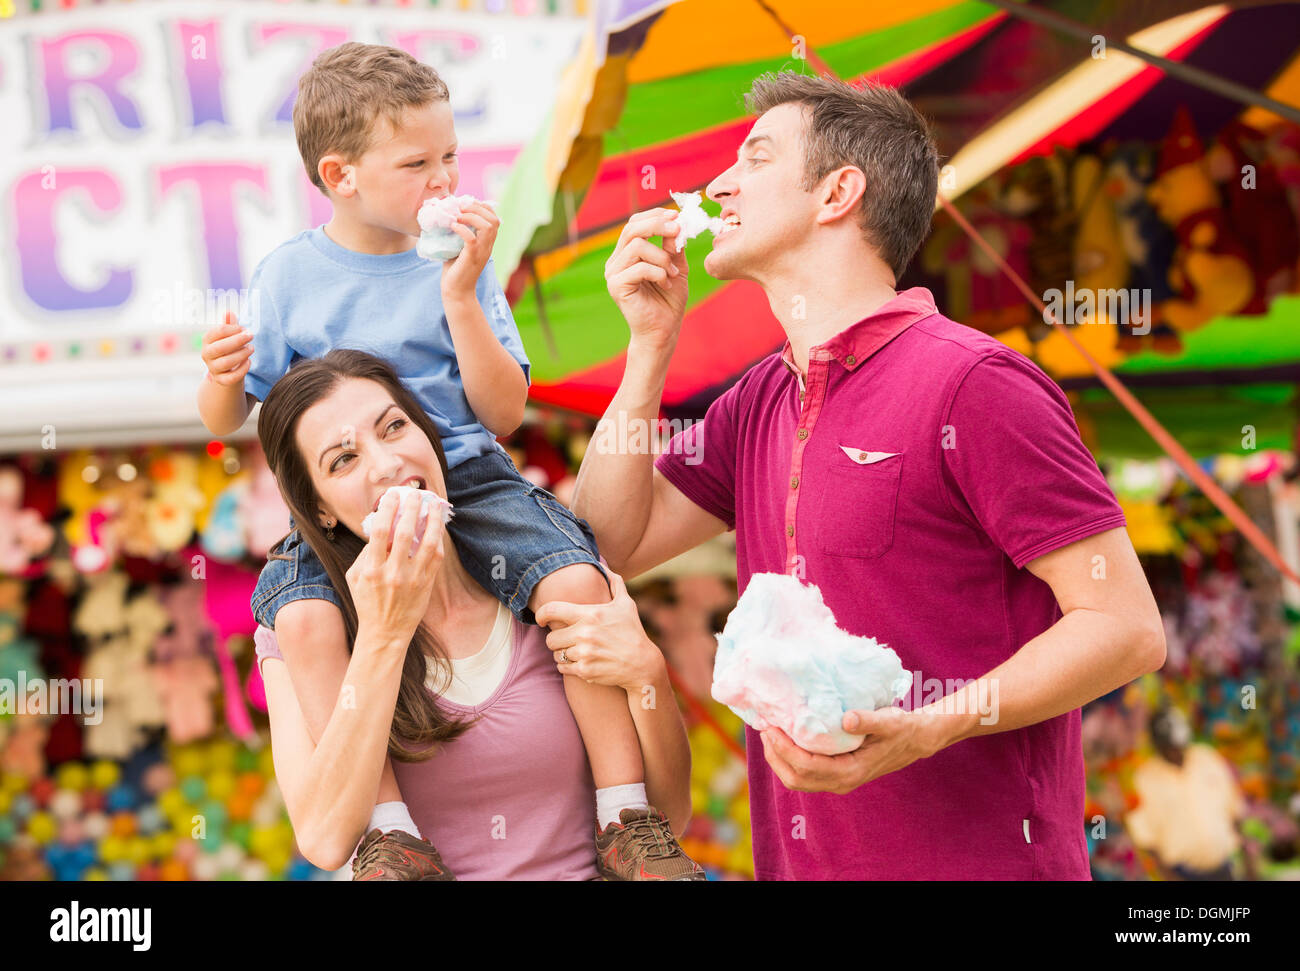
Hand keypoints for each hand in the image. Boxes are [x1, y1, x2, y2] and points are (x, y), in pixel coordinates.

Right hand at [201, 311, 253, 385]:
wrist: (227, 370)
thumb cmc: (229, 347)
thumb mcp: (228, 335)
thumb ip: (229, 324)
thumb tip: (229, 312)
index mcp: (207, 340)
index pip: (217, 332)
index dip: (233, 328)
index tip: (244, 328)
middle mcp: (206, 354)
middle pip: (220, 348)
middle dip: (237, 341)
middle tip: (251, 336)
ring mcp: (213, 368)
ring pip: (226, 363)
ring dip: (242, 354)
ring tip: (251, 348)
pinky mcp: (221, 380)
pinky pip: (231, 377)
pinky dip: (242, 369)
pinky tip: (249, 362)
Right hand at [344, 490, 444, 646]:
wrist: (385, 633)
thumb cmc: (367, 602)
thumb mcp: (355, 577)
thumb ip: (365, 553)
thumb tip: (380, 528)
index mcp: (371, 569)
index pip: (380, 530)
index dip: (388, 509)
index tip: (393, 495)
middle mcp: (393, 573)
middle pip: (406, 531)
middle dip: (412, 508)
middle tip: (416, 493)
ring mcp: (413, 579)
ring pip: (428, 542)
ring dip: (432, 519)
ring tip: (434, 504)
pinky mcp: (426, 584)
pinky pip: (436, 556)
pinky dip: (438, 538)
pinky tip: (438, 526)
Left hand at [440, 200, 498, 302]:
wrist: (456, 292)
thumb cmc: (455, 270)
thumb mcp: (458, 247)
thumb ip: (459, 234)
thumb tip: (447, 216)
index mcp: (487, 243)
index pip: (495, 219)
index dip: (483, 207)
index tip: (466, 204)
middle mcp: (487, 246)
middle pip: (494, 220)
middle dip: (477, 208)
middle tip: (461, 208)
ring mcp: (481, 252)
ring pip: (487, 227)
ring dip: (471, 216)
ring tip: (457, 216)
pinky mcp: (471, 258)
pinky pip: (472, 239)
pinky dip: (462, 229)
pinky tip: (453, 227)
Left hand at [534, 571, 662, 692]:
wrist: (642, 664)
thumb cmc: (632, 631)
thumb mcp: (626, 605)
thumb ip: (614, 583)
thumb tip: (603, 565)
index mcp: (590, 615)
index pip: (551, 611)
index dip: (540, 615)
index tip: (540, 619)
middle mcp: (585, 634)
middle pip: (550, 638)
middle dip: (556, 638)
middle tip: (565, 638)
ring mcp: (584, 654)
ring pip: (556, 654)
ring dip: (562, 653)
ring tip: (574, 650)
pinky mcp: (585, 671)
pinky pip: (562, 668)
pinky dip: (566, 666)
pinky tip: (578, 661)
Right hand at [604, 208, 688, 349]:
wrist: (663, 331)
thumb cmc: (668, 300)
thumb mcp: (676, 266)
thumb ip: (673, 246)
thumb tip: (676, 223)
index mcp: (627, 253)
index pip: (634, 223)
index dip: (655, 215)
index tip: (677, 216)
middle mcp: (616, 261)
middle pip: (632, 228)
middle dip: (658, 225)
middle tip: (678, 230)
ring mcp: (613, 273)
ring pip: (637, 247)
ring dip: (662, 257)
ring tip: (673, 273)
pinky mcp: (616, 286)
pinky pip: (640, 268)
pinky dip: (659, 273)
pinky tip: (666, 283)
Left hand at [758, 707, 948, 794]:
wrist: (916, 740)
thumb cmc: (902, 729)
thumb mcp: (889, 721)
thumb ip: (868, 721)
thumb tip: (846, 719)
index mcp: (850, 772)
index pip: (806, 767)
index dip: (784, 749)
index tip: (770, 728)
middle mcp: (841, 782)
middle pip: (795, 778)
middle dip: (774, 755)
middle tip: (763, 728)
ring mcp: (837, 780)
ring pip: (796, 779)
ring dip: (778, 758)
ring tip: (768, 732)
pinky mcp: (835, 773)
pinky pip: (804, 772)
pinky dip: (788, 758)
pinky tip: (784, 737)